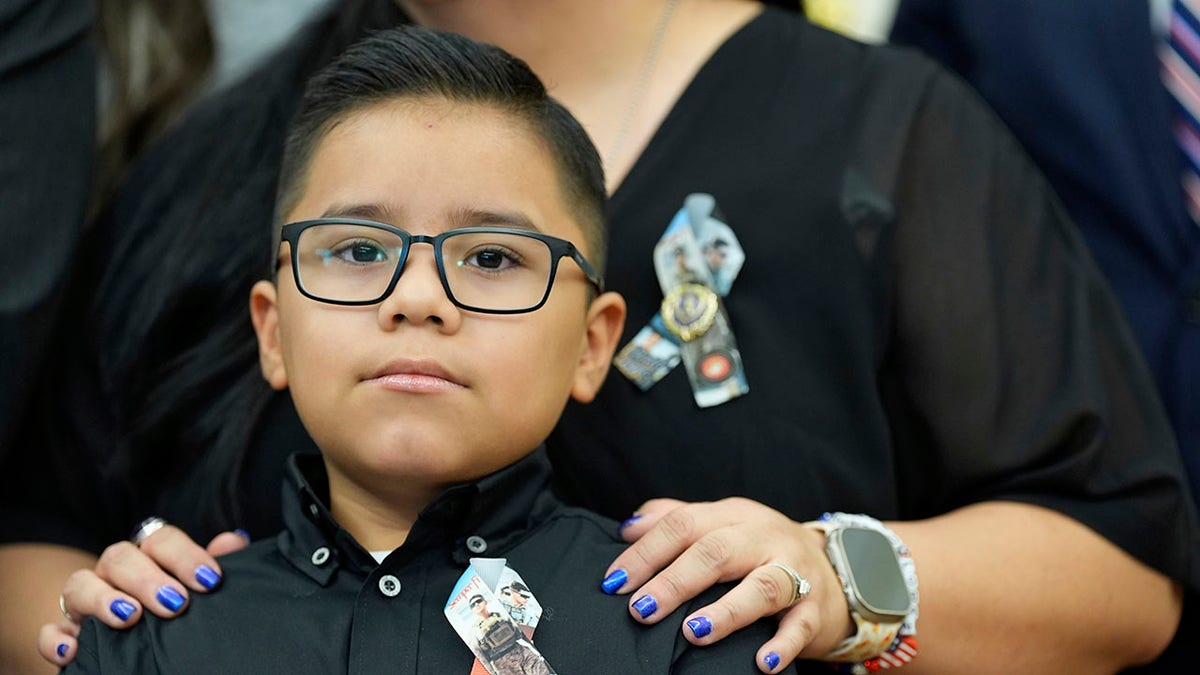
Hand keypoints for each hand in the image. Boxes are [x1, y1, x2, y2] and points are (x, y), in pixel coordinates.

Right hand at [38, 526, 248, 666]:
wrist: (142, 647)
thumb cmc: (174, 607)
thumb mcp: (194, 586)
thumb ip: (211, 564)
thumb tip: (233, 541)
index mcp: (148, 556)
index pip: (160, 538)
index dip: (185, 554)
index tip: (210, 581)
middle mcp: (113, 572)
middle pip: (119, 557)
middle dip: (148, 578)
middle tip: (176, 604)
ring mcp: (85, 602)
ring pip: (79, 584)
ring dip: (103, 599)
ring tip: (130, 617)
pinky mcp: (66, 633)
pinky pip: (50, 630)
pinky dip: (56, 638)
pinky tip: (73, 650)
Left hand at [602, 498, 851, 672]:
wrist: (835, 571)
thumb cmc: (760, 551)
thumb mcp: (721, 524)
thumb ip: (675, 519)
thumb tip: (628, 529)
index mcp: (732, 515)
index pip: (683, 524)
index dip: (646, 552)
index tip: (614, 583)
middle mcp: (763, 537)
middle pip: (717, 551)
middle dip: (675, 580)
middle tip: (642, 609)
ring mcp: (795, 570)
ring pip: (763, 585)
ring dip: (727, 610)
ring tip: (694, 631)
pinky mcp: (816, 607)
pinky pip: (800, 624)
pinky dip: (782, 643)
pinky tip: (761, 662)